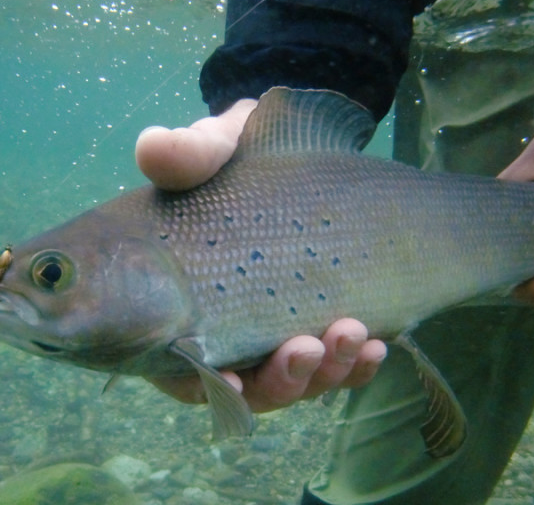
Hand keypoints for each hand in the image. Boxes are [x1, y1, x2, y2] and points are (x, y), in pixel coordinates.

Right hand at [136, 100, 386, 411]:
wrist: (285, 149)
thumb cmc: (231, 157)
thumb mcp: (209, 150)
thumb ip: (185, 155)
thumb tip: (156, 147)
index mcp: (181, 305)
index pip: (182, 365)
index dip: (203, 384)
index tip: (231, 379)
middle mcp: (226, 331)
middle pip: (248, 386)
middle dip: (281, 379)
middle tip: (305, 348)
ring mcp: (274, 333)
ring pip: (297, 381)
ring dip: (326, 371)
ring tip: (353, 335)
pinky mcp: (316, 324)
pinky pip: (335, 364)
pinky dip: (355, 364)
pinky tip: (378, 343)